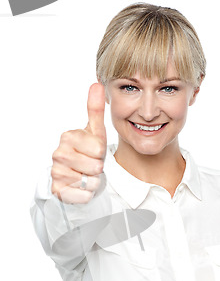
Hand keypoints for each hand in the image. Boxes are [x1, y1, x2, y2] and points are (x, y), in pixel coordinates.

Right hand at [51, 83, 106, 202]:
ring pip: (90, 182)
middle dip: (98, 168)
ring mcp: (56, 173)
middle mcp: (58, 154)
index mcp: (68, 137)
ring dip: (94, 181)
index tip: (95, 152)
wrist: (77, 174)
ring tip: (87, 175)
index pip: (99, 148)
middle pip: (95, 166)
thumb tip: (96, 84)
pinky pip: (83, 196)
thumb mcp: (95, 132)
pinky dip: (87, 195)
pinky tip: (81, 187)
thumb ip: (95, 109)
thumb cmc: (88, 152)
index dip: (102, 153)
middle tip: (91, 165)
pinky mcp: (58, 191)